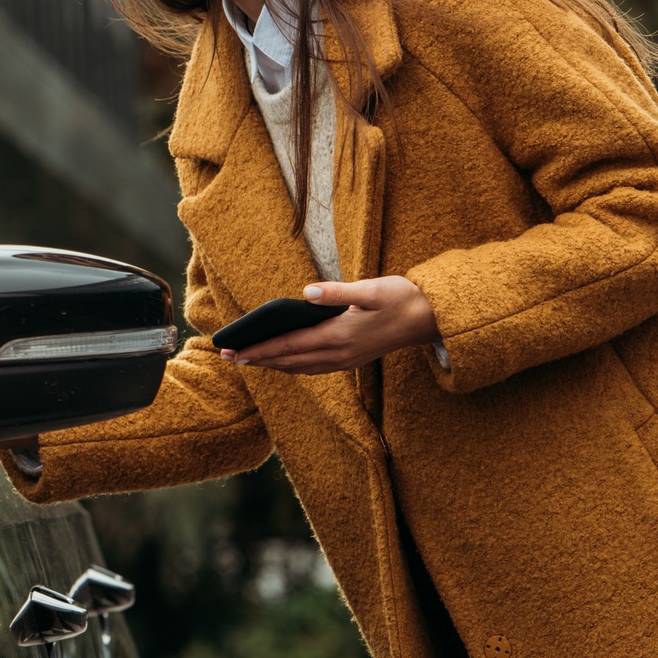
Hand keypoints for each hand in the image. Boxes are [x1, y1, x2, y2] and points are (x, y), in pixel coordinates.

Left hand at [218, 276, 439, 374]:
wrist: (429, 318)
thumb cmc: (400, 298)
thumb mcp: (371, 288)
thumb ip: (338, 292)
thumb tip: (307, 292)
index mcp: (339, 336)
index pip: (289, 345)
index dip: (260, 349)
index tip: (235, 351)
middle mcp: (339, 354)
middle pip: (289, 360)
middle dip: (257, 359)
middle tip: (228, 357)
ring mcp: (345, 360)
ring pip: (299, 367)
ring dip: (272, 364)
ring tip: (248, 360)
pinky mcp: (351, 360)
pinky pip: (313, 368)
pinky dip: (291, 365)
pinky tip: (281, 361)